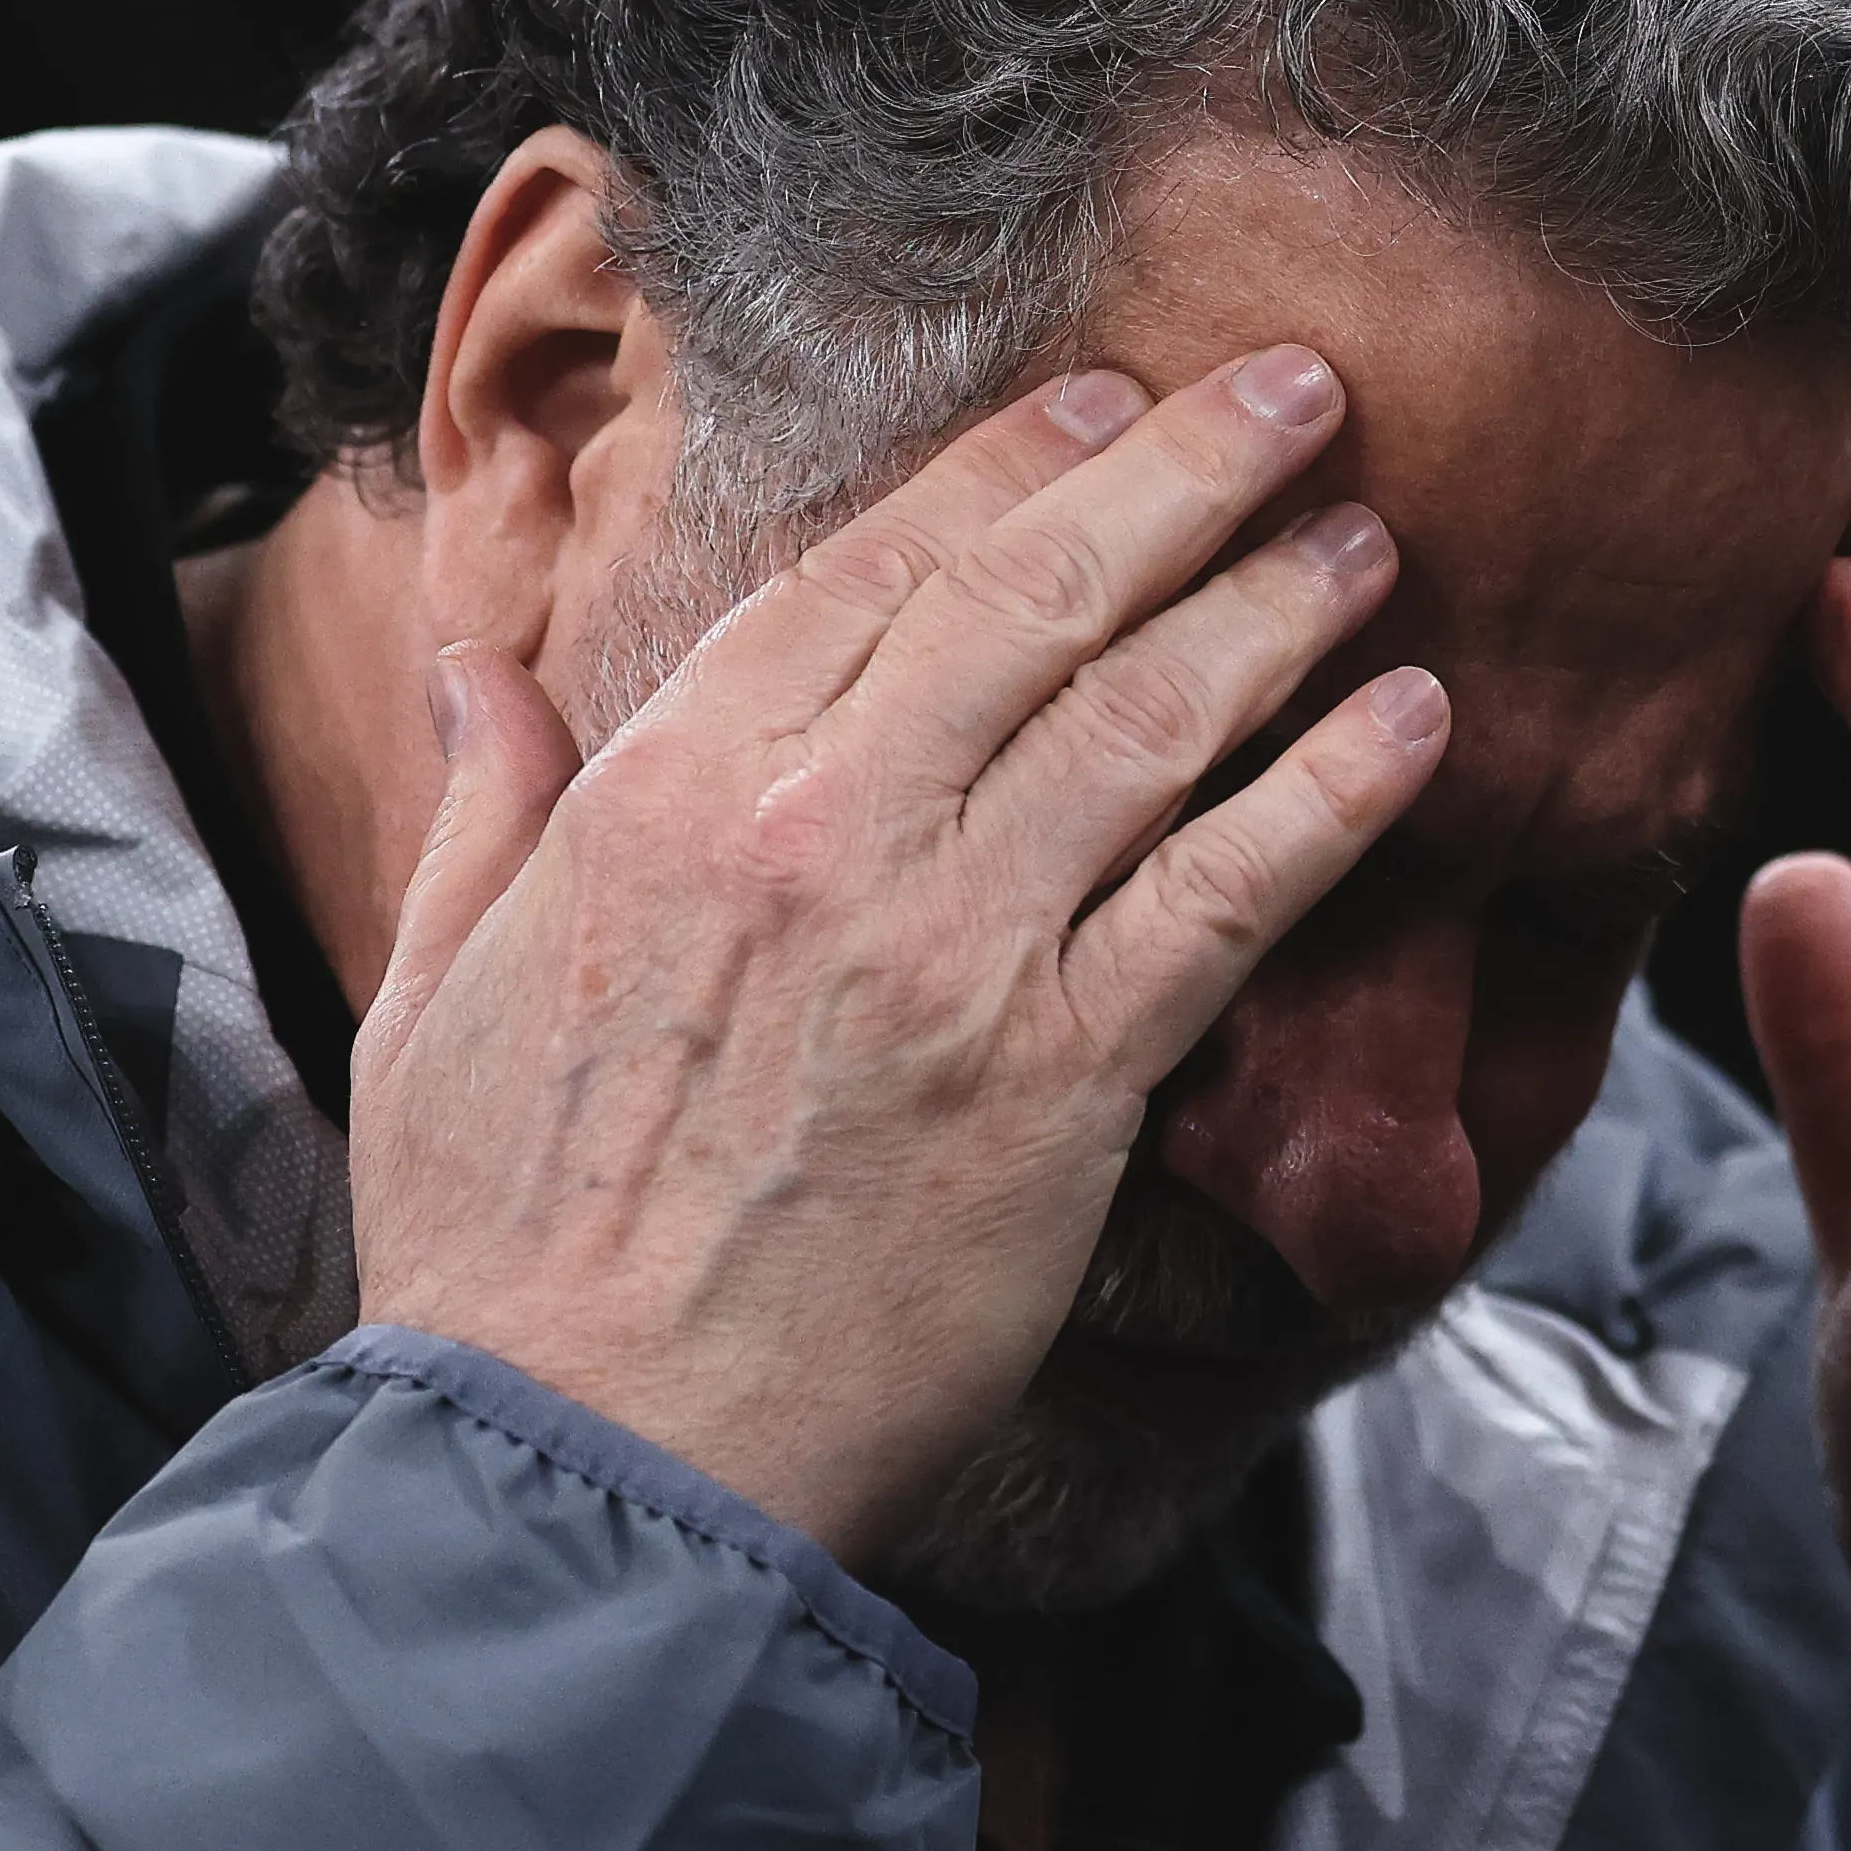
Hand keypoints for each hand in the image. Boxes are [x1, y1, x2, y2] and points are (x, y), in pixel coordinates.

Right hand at [356, 348, 1450, 1578]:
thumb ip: (487, 807)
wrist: (589, 1456)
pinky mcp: (1057, 1078)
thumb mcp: (436, 991)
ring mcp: (948, 947)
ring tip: (1369, 536)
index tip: (1104, 401)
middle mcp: (817, 832)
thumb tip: (468, 670)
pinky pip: (1223, 895)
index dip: (1007, 466)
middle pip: (1036, 596)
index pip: (871, 569)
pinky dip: (1329, 796)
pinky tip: (1414, 725)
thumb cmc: (502, 1249)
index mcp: (663, 789)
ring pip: (1147, 717)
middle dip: (1186, 471)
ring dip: (1278, 606)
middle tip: (1300, 394)